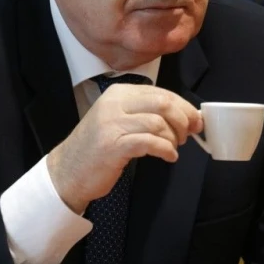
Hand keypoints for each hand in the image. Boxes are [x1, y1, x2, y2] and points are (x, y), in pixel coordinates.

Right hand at [46, 84, 202, 212]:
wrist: (68, 171)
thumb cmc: (99, 148)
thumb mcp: (120, 120)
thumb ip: (146, 113)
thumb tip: (186, 114)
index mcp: (119, 93)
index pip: (161, 92)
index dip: (184, 106)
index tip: (196, 120)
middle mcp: (115, 104)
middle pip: (163, 103)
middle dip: (183, 119)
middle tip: (189, 135)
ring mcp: (111, 124)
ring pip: (158, 122)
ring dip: (174, 138)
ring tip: (174, 148)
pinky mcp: (112, 146)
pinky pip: (149, 142)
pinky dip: (165, 149)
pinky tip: (169, 156)